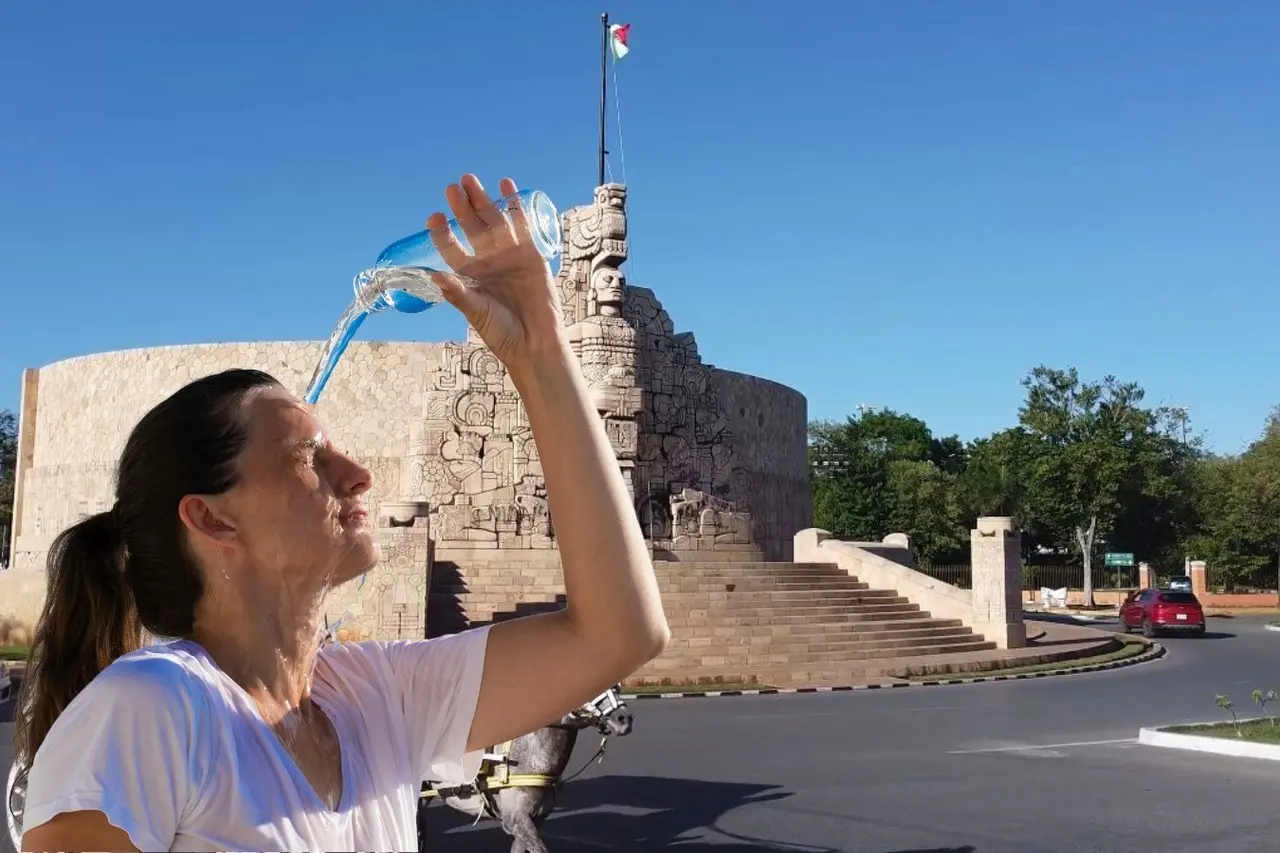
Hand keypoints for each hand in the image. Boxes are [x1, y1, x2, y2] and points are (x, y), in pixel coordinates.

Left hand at [427, 174, 567, 366]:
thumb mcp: (475, 311)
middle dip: (462, 208)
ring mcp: (509, 255)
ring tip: (470, 180)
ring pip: (494, 222)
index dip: (442, 233)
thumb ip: (458, 293)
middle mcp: (487, 261)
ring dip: (483, 200)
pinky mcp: (531, 254)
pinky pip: (521, 225)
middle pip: (472, 228)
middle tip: (452, 188)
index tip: (434, 218)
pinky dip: (515, 206)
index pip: (452, 248)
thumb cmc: (501, 332)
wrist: (535, 343)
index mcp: (469, 275)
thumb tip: (434, 277)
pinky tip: (506, 185)